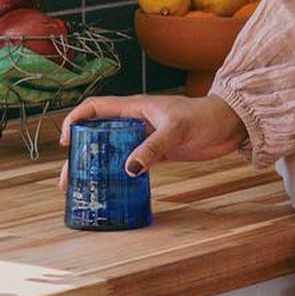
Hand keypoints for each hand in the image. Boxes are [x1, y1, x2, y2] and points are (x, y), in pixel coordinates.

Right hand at [57, 92, 246, 187]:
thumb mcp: (177, 130)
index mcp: (134, 107)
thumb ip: (153, 147)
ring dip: (97, 166)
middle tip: (68, 178)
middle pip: (98, 134)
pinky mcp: (157, 152)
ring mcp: (145, 137)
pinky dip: (119, 173)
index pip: (95, 108)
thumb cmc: (205, 118)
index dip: (76, 120)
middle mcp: (135, 121)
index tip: (65, 141)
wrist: (230, 124)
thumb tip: (128, 169)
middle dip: (80, 153)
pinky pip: (131, 162)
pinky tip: (113, 187)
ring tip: (83, 188)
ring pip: (112, 150)